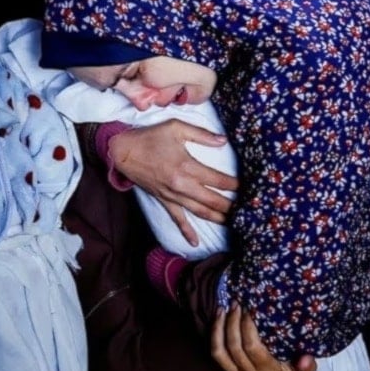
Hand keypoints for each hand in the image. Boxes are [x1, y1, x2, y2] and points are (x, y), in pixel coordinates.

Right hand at [109, 118, 238, 246]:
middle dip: (231, 205)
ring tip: (233, 223)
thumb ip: (201, 135)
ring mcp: (172, 196)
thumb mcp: (176, 128)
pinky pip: (177, 218)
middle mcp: (181, 185)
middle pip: (212, 199)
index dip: (234, 184)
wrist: (122, 151)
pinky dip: (186, 231)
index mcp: (186, 166)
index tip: (247, 187)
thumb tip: (223, 140)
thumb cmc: (149, 137)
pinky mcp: (163, 200)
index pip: (217, 179)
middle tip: (247, 210)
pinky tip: (194, 242)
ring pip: (199, 211)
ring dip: (217, 218)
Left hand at [211, 304, 316, 370]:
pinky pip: (216, 356)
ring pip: (219, 352)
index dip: (247, 327)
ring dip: (218, 328)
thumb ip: (307, 366)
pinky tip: (218, 320)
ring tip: (222, 309)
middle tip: (235, 304)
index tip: (249, 308)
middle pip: (234, 346)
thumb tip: (307, 359)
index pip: (252, 347)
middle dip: (233, 322)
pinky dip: (214, 337)